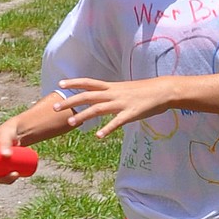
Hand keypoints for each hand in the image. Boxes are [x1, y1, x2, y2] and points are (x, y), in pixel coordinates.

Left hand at [56, 77, 172, 137]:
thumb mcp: (124, 89)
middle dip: (70, 102)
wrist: (163, 90)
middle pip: (88, 96)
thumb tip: (101, 98)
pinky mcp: (131, 114)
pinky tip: (98, 136)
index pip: (89, 82)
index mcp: (112, 87)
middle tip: (54, 108)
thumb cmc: (144, 91)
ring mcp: (121, 104)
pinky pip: (117, 122)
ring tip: (71, 123)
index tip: (60, 83)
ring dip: (84, 116)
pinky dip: (107, 129)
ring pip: (98, 109)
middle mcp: (113, 93)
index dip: (74, 83)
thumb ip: (111, 94)